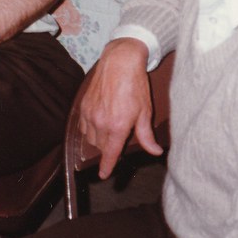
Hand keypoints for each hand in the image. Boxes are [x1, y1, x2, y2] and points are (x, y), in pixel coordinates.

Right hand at [79, 38, 162, 178]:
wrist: (119, 62)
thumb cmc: (135, 85)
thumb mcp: (145, 111)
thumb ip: (146, 135)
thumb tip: (154, 152)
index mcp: (117, 126)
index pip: (110, 153)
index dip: (107, 167)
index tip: (104, 175)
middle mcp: (100, 122)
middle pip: (101, 147)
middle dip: (108, 148)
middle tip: (119, 139)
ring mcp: (89, 114)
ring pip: (90, 138)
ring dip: (99, 139)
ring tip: (110, 130)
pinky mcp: (83, 106)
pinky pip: (83, 126)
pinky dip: (90, 129)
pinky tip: (99, 122)